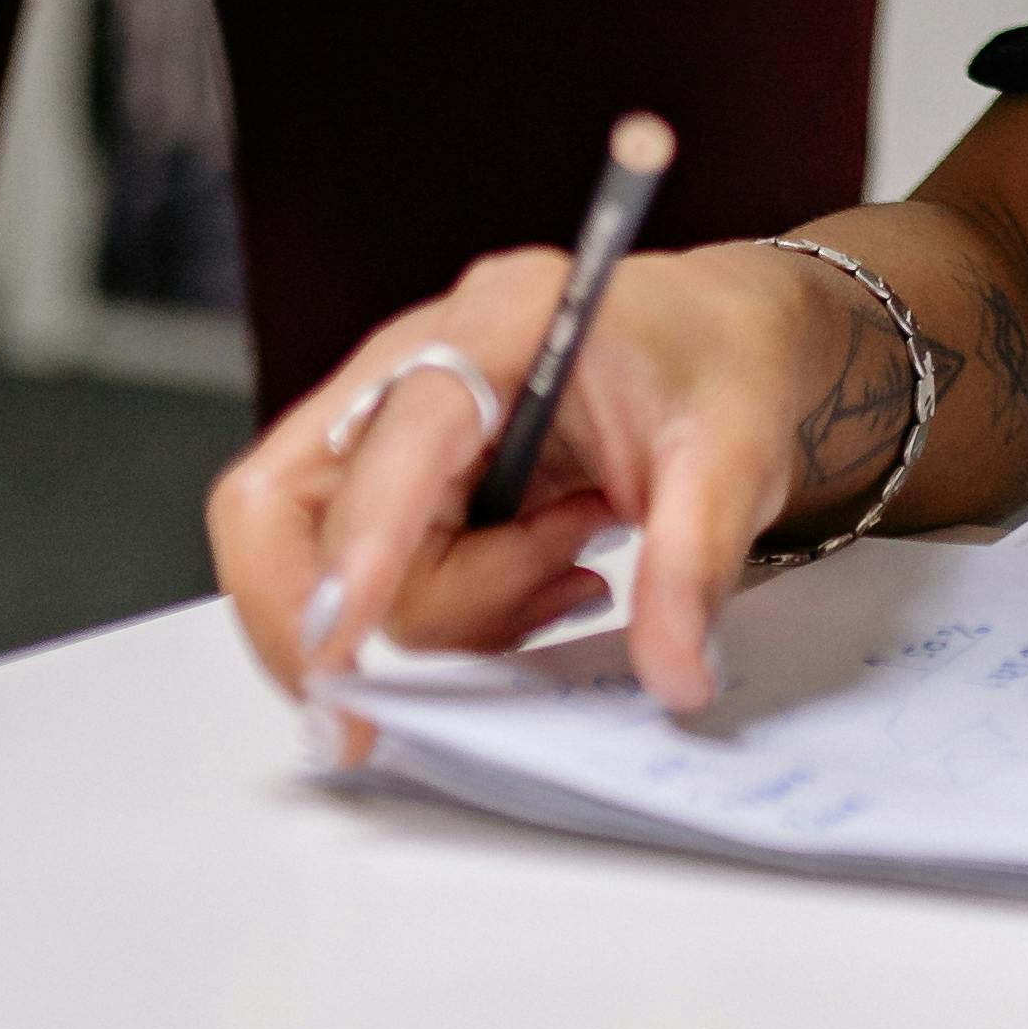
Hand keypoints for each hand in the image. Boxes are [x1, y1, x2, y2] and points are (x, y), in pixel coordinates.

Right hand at [210, 232, 963, 724]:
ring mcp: (401, 418)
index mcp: (506, 316)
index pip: (403, 431)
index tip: (335, 652)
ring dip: (458, 605)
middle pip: (291, 500)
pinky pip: (382, 578)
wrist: (723, 339)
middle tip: (365, 712)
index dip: (359, 542)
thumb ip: (696, 558)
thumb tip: (671, 673)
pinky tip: (551, 573)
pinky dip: (459, 608)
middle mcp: (425, 356)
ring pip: (346, 564)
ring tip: (576, 560)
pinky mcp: (404, 475)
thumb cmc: (718, 364)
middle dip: (323, 612)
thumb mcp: (736, 454)